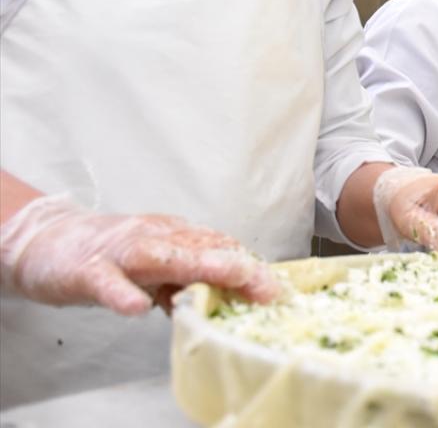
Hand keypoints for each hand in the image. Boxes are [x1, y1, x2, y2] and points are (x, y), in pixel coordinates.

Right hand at [0, 195, 278, 315]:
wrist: (49, 242)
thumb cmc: (111, 257)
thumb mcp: (158, 270)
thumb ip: (191, 283)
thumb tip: (231, 300)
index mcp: (175, 237)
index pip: (221, 248)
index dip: (251, 267)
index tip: (280, 287)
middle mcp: (155, 238)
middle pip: (201, 248)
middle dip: (239, 266)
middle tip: (270, 286)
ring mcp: (121, 253)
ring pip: (161, 256)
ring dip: (197, 266)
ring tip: (229, 277)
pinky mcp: (87, 271)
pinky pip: (108, 282)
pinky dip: (124, 294)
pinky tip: (139, 307)